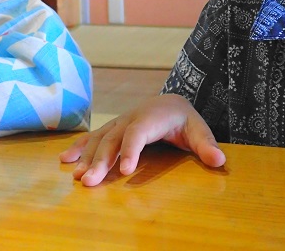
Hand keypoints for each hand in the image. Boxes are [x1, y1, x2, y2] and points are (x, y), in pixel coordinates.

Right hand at [59, 94, 225, 186]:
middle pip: (112, 139)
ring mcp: (118, 123)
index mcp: (152, 117)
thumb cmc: (184, 120)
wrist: (169, 102)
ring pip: (99, 139)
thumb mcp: (199, 130)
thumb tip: (220, 160)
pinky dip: (78, 148)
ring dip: (86, 158)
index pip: (138, 133)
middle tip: (88, 182)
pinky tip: (64, 160)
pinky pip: (92, 138)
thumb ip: (207, 145)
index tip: (124, 171)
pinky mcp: (111, 129)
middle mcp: (130, 118)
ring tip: (75, 177)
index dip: (131, 150)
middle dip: (100, 161)